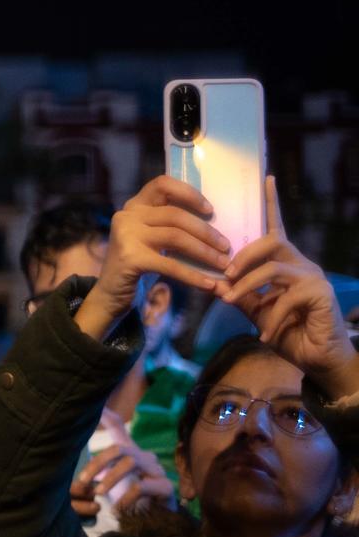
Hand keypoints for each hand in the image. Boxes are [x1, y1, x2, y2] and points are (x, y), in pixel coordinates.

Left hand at [69, 412, 172, 517]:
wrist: (155, 525)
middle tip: (82, 481)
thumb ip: (97, 473)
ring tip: (98, 493)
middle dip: (98, 463)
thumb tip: (79, 467)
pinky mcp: (166, 487)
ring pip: (131, 462)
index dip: (106, 416)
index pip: (118, 429)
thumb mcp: (109, 483)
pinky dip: (125, 497)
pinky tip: (117, 509)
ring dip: (111, 478)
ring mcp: (157, 471)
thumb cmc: (128, 501)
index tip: (93, 406)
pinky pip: (142, 486)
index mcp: (130, 453)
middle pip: (119, 448)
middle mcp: (144, 457)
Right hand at [75, 176, 229, 340]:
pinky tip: (209, 285)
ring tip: (223, 265)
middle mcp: (127, 215)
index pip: (162, 184)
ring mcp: (126, 235)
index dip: (189, 193)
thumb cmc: (140, 263)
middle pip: (176, 215)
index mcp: (135, 205)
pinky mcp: (129, 258)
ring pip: (176, 237)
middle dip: (206, 232)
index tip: (210, 210)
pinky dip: (193, 276)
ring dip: (204, 252)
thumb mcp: (152, 238)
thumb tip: (219, 228)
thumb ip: (172, 226)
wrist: (110, 293)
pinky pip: (170, 264)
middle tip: (226, 247)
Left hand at [220, 178, 358, 397]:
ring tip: (229, 301)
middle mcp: (302, 263)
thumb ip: (239, 292)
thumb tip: (215, 281)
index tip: (265, 178)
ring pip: (272, 268)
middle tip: (222, 275)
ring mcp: (313, 277)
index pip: (276, 227)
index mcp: (286, 261)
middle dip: (241, 256)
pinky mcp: (320, 295)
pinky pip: (284, 299)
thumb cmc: (287, 331)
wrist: (317, 358)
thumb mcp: (256, 310)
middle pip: (270, 241)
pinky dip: (269, 318)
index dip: (271, 203)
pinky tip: (262, 335)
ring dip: (245, 286)